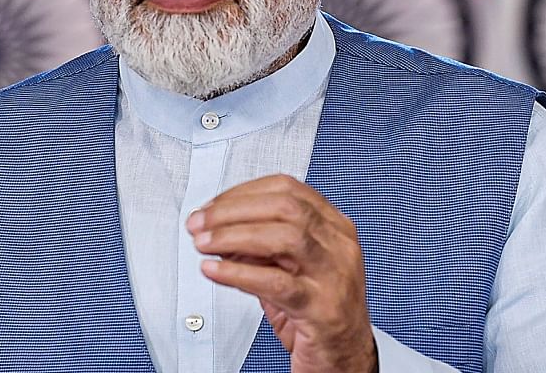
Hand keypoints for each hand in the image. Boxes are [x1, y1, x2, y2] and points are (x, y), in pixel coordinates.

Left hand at [186, 174, 376, 372]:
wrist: (345, 362)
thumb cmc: (319, 314)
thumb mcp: (291, 270)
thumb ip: (261, 247)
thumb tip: (219, 230)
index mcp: (335, 228)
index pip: (287, 189)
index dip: (243, 193)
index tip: (212, 206)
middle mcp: (339, 247)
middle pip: (284, 207)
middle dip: (233, 210)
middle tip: (200, 223)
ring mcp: (335, 276)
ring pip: (284, 237)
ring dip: (233, 236)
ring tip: (204, 244)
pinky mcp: (323, 309)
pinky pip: (276, 283)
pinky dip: (239, 273)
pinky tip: (216, 271)